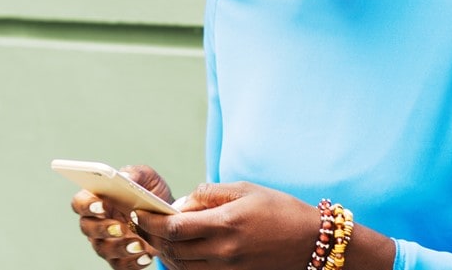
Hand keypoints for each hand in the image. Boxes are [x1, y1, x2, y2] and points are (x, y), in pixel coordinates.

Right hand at [70, 165, 174, 269]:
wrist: (170, 216)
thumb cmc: (151, 192)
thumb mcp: (148, 178)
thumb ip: (135, 174)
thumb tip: (124, 176)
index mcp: (98, 199)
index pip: (80, 202)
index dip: (86, 204)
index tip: (100, 204)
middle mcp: (97, 222)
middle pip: (87, 228)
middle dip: (101, 229)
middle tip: (120, 227)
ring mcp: (107, 242)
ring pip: (102, 249)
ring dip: (119, 248)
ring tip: (139, 244)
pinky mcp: (121, 258)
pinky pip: (120, 265)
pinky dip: (132, 263)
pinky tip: (146, 256)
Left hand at [132, 182, 316, 269]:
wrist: (311, 242)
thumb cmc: (280, 210)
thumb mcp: (245, 190)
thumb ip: (209, 194)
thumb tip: (181, 203)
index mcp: (226, 224)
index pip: (175, 227)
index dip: (151, 221)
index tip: (140, 212)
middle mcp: (224, 251)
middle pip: (173, 248)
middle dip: (153, 236)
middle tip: (142, 223)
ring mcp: (228, 269)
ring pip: (182, 266)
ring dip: (165, 252)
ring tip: (158, 237)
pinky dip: (182, 264)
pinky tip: (180, 251)